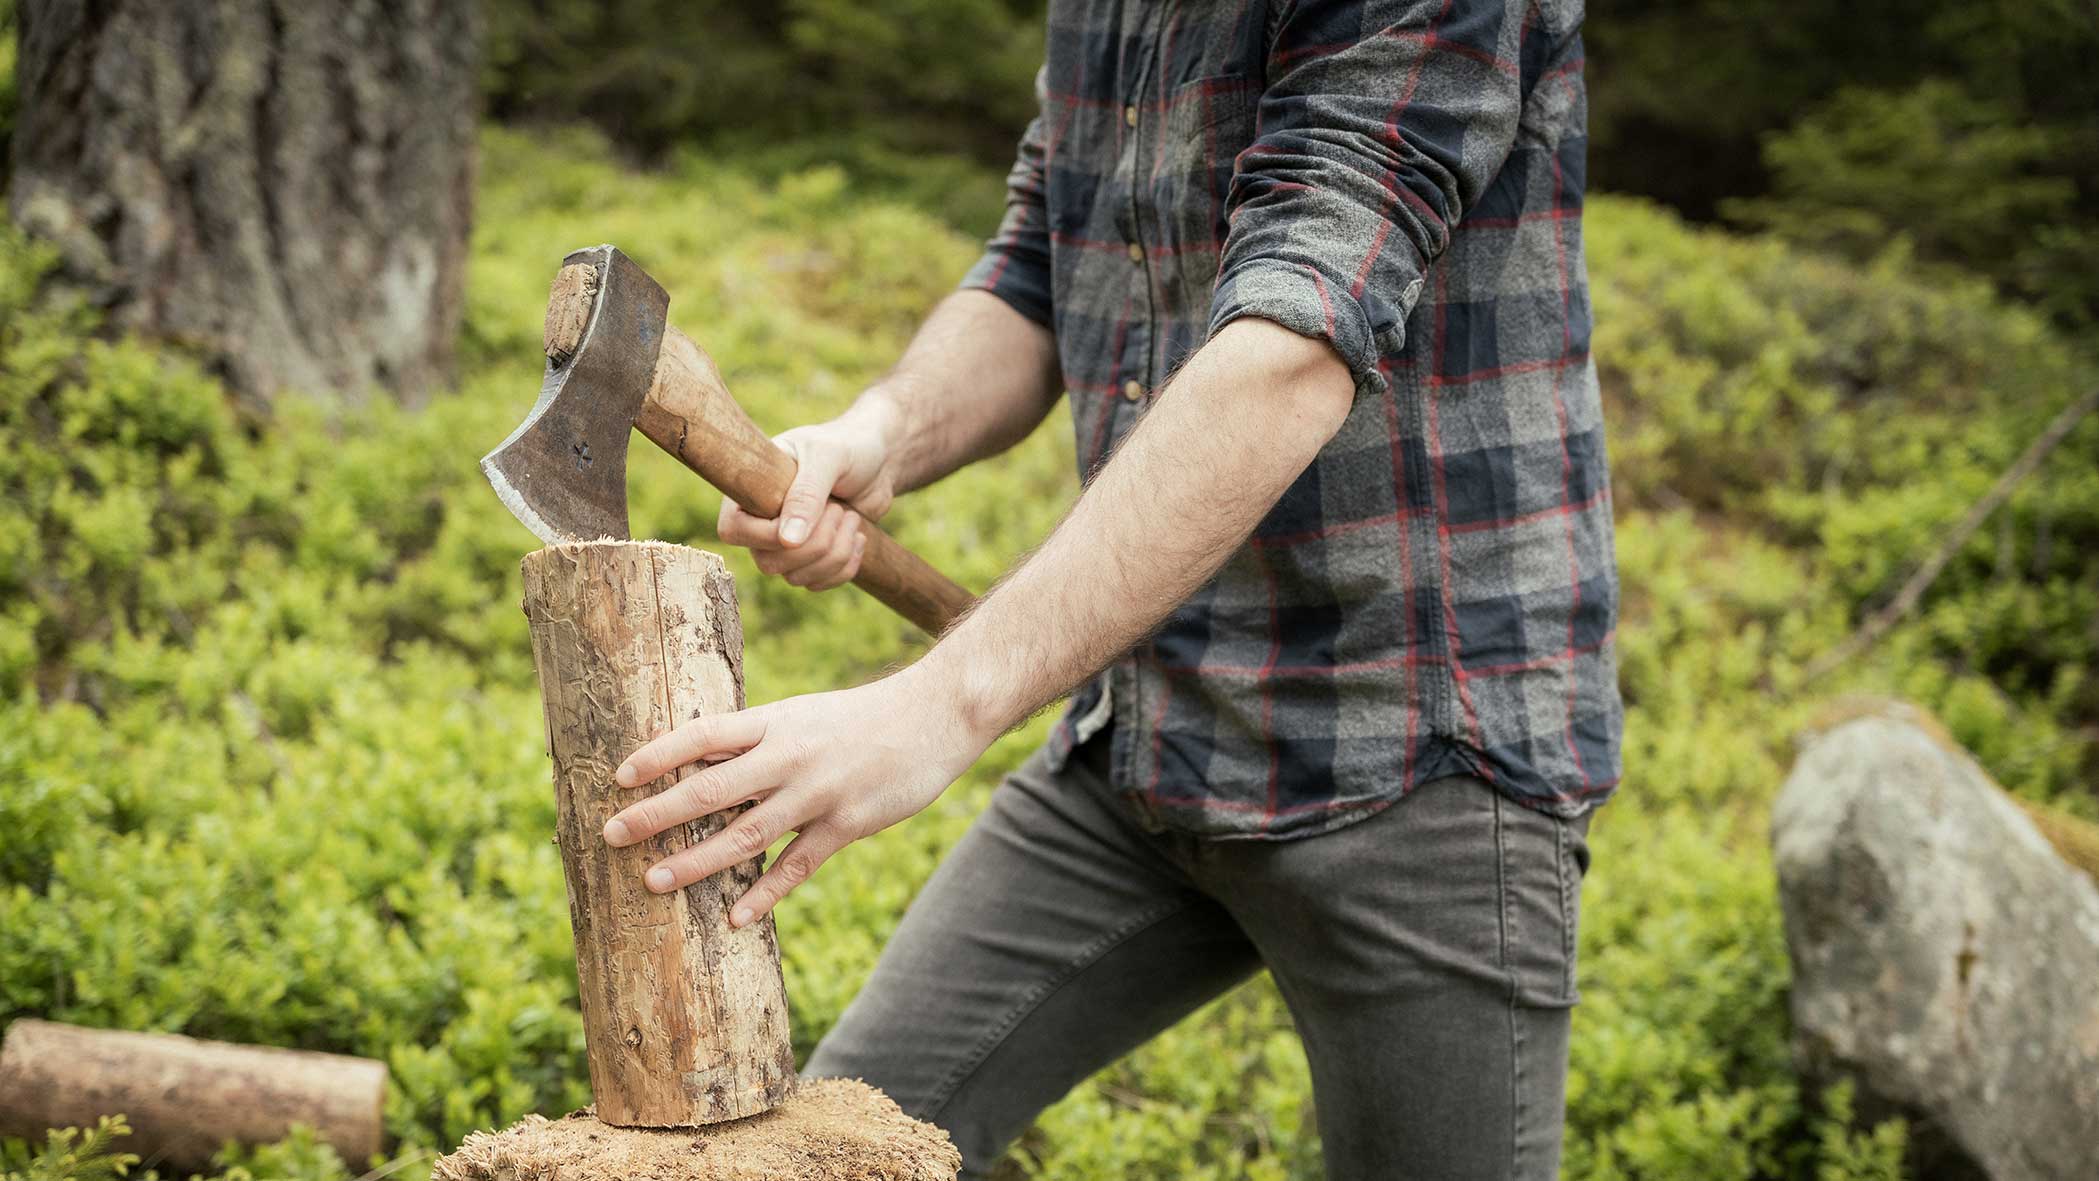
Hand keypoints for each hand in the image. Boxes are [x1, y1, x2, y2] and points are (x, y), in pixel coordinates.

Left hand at [601, 663, 994, 924]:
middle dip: (657, 813)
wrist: (934, 715)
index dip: (658, 754)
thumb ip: (758, 741)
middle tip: (612, 835)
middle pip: (710, 787)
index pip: (702, 734)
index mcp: (774, 722)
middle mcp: (788, 756)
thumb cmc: (861, 717)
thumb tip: (700, 762)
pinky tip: (736, 917)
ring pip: (746, 832)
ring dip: (697, 860)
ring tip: (656, 881)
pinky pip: (797, 865)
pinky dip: (766, 893)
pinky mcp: (847, 824)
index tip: (618, 776)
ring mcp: (817, 792)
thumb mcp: (803, 715)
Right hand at [718, 398, 900, 590]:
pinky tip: (858, 538)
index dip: (770, 534)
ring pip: (795, 578)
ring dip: (834, 554)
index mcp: (751, 490)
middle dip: (815, 543)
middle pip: (768, 563)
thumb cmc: (846, 446)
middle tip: (838, 509)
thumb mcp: (826, 457)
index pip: (733, 531)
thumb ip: (806, 494)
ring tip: (851, 518)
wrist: (878, 459)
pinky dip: (844, 567)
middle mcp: (761, 522)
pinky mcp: (812, 560)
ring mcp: (785, 545)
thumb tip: (788, 541)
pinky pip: (817, 583)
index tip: (813, 510)